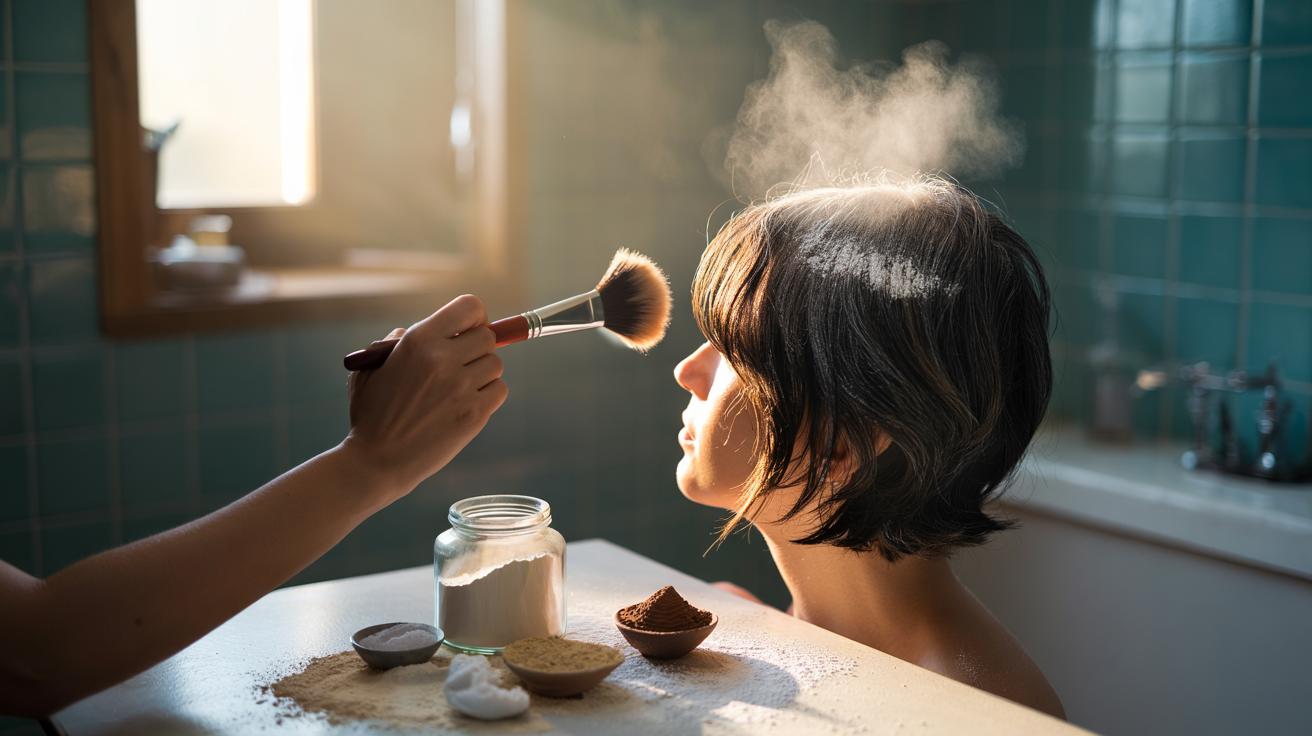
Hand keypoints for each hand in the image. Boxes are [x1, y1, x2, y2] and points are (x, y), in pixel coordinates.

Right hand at [343, 294, 507, 500]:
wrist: (378, 460)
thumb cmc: (373, 413)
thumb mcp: (373, 366)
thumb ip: (399, 341)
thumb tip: (434, 329)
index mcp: (418, 340)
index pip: (470, 307)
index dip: (475, 317)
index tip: (468, 330)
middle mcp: (443, 359)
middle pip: (488, 337)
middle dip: (478, 348)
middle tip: (462, 363)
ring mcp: (461, 387)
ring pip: (496, 364)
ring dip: (482, 373)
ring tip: (458, 388)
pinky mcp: (475, 413)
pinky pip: (499, 390)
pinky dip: (488, 395)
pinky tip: (466, 404)